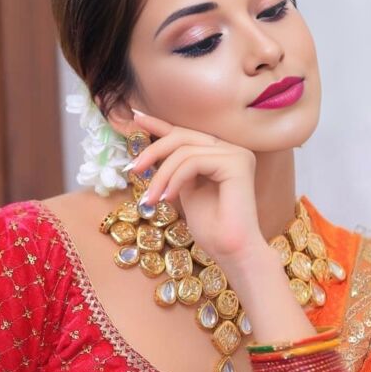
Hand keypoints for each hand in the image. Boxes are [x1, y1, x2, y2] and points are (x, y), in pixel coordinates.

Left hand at [128, 110, 266, 265]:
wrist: (232, 252)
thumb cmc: (211, 229)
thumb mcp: (184, 190)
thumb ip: (175, 169)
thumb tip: (152, 151)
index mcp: (222, 154)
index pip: (186, 134)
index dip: (160, 124)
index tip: (136, 119)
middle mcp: (232, 149)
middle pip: (183, 136)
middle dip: (153, 151)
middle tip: (133, 170)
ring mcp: (237, 154)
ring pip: (185, 150)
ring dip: (162, 175)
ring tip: (152, 199)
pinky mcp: (237, 163)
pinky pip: (194, 161)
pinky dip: (176, 179)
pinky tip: (169, 199)